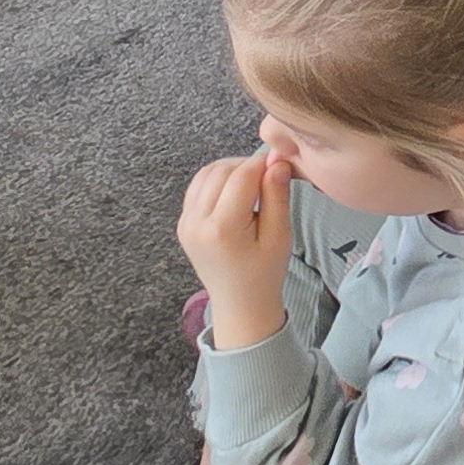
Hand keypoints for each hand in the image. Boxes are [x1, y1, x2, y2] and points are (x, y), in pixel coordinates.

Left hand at [177, 151, 294, 350]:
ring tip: (253, 183)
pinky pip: (198, 186)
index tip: (280, 166)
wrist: (239, 304)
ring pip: (207, 173)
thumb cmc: (264, 273)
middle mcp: (197, 224)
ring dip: (231, 169)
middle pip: (222, 170)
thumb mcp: (279, 236)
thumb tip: (276, 160)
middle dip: (248, 165)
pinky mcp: (183, 224)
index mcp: (222, 229)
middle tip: (269, 176)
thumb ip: (276, 196)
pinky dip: (217, 179)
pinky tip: (234, 191)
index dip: (263, 163)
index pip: (242, 176)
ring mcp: (185, 224)